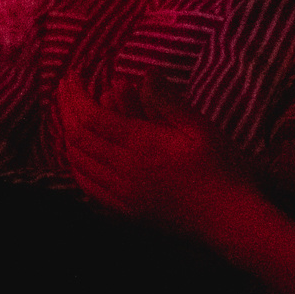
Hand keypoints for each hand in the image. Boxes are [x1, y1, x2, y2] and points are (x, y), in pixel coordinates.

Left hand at [54, 73, 249, 234]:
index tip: (74, 74)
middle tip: (65, 87)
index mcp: (143, 146)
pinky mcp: (126, 211)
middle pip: (78, 137)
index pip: (92, 116)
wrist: (229, 220)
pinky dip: (76, 165)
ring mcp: (123, 194)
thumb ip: (168, 101)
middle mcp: (125, 171)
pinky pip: (88, 187)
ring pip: (78, 163)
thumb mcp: (201, 128)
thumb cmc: (222, 170)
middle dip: (66, 108)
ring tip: (69, 113)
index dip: (76, 94)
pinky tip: (80, 154)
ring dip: (67, 134)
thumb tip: (145, 73)